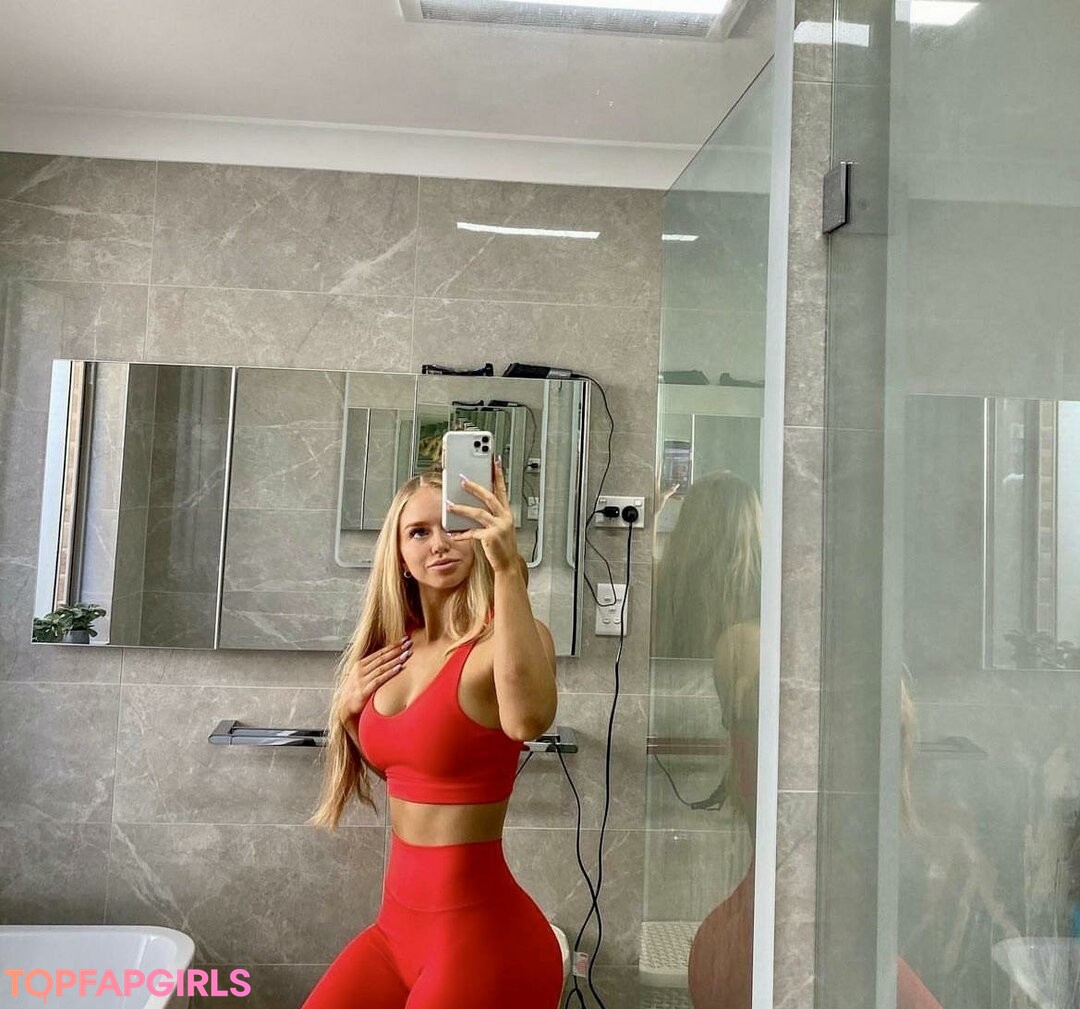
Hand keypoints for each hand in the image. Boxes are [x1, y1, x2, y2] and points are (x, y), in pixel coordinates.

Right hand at [337, 636, 411, 727]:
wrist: (344, 708)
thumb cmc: (355, 691)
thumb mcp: (361, 676)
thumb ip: (371, 668)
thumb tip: (388, 659)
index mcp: (360, 664)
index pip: (379, 652)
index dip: (392, 645)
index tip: (404, 639)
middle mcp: (360, 670)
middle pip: (382, 657)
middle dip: (396, 649)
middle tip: (409, 643)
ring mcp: (361, 680)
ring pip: (381, 667)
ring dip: (395, 660)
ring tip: (406, 654)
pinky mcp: (364, 691)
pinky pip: (379, 680)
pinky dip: (389, 673)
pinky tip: (399, 668)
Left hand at [446, 457, 520, 573]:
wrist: (507, 565)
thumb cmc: (501, 546)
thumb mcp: (498, 527)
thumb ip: (489, 515)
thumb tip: (471, 504)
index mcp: (507, 513)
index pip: (502, 490)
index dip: (499, 475)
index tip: (495, 462)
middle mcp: (505, 518)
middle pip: (489, 497)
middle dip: (475, 487)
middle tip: (463, 479)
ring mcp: (499, 527)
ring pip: (478, 513)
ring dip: (462, 508)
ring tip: (449, 504)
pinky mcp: (491, 537)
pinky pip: (473, 532)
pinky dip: (461, 532)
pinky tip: (452, 533)